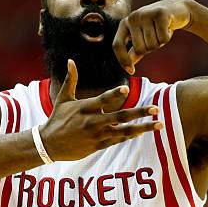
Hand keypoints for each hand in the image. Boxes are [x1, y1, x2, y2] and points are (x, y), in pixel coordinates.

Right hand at [39, 60, 162, 160]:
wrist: (48, 145)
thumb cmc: (56, 119)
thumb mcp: (63, 99)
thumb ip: (71, 80)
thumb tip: (70, 60)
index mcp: (85, 107)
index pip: (102, 99)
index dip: (113, 94)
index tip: (126, 88)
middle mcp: (93, 121)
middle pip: (120, 117)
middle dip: (140, 113)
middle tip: (156, 109)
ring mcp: (97, 135)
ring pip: (124, 131)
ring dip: (143, 128)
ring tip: (159, 124)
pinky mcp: (97, 146)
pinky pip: (117, 140)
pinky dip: (129, 136)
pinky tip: (141, 132)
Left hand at [113, 0, 193, 73]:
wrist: (177, 9)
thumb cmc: (157, 26)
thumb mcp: (143, 38)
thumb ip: (135, 51)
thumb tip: (128, 67)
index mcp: (124, 23)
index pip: (117, 45)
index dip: (123, 60)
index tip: (131, 71)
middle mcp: (132, 17)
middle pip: (139, 49)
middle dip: (150, 48)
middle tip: (155, 37)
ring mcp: (145, 14)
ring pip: (152, 45)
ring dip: (160, 42)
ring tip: (162, 31)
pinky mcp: (160, 14)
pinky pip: (163, 38)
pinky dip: (167, 37)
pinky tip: (168, 28)